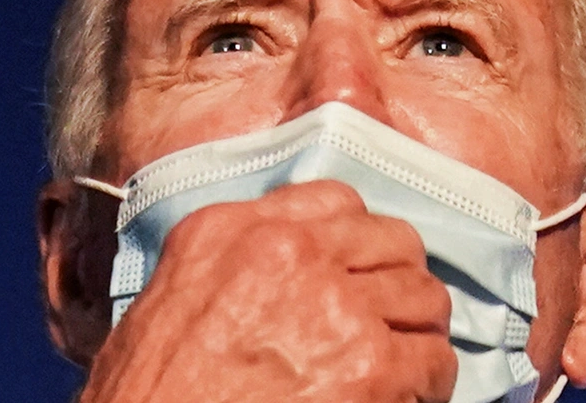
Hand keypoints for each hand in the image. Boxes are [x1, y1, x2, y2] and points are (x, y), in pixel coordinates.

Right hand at [78, 180, 457, 402]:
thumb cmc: (151, 392)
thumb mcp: (173, 298)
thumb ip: (237, 263)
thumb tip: (288, 271)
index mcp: (234, 230)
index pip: (333, 201)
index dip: (355, 239)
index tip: (355, 271)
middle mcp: (289, 251)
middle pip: (391, 241)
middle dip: (397, 281)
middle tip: (392, 318)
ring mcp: (336, 306)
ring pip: (424, 296)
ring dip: (417, 330)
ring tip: (403, 362)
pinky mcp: (370, 365)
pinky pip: (433, 359)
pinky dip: (427, 383)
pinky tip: (406, 398)